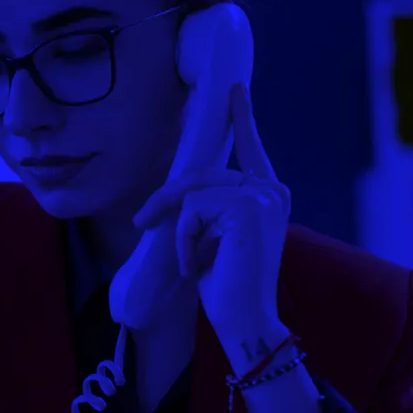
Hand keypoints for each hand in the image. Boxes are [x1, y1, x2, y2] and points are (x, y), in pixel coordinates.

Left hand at [133, 84, 290, 332]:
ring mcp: (263, 194)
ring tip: (188, 262)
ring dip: (178, 231)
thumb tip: (181, 191)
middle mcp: (272, 188)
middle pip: (199, 173)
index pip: (250, 149)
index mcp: (269, 195)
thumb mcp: (213, 238)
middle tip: (140, 223)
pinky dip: (183, 239)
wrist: (246, 321)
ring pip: (191, 192)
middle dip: (164, 199)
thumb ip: (208, 209)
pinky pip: (191, 208)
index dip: (241, 118)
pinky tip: (194, 265)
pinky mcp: (247, 204)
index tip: (234, 90)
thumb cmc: (227, 288)